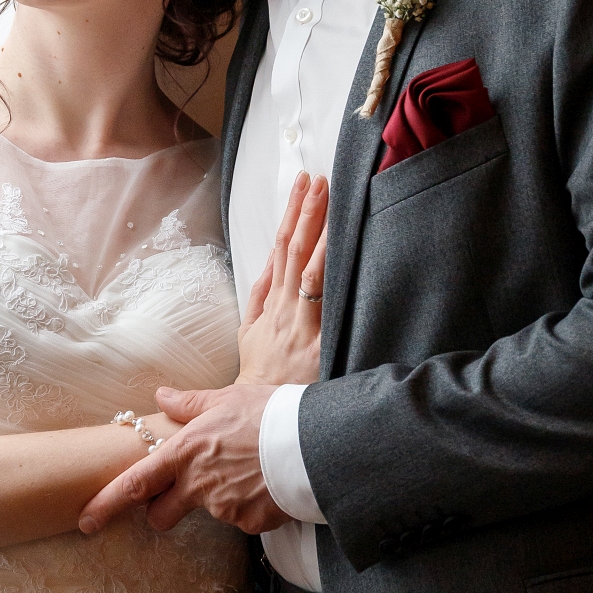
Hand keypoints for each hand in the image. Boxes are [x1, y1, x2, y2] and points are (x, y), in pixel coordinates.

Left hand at [78, 382, 284, 536]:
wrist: (315, 441)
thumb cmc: (271, 412)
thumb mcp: (227, 398)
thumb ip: (189, 404)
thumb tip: (161, 396)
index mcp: (185, 452)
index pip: (133, 485)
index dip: (105, 505)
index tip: (85, 521)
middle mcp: (197, 485)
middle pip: (161, 516)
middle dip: (163, 513)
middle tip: (180, 497)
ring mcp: (222, 508)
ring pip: (209, 513)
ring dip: (221, 500)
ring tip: (251, 471)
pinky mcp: (249, 524)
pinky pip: (243, 520)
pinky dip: (251, 507)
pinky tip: (269, 485)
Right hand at [237, 173, 326, 385]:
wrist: (260, 412)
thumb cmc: (260, 371)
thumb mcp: (248, 329)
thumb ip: (260, 291)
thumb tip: (272, 257)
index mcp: (270, 301)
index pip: (279, 247)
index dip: (291, 213)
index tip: (303, 183)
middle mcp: (285, 307)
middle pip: (294, 250)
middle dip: (307, 212)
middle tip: (319, 180)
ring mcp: (302, 325)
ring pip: (309, 271)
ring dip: (319, 234)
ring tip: (331, 202)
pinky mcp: (320, 346)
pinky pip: (328, 308)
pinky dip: (333, 280)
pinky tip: (344, 256)